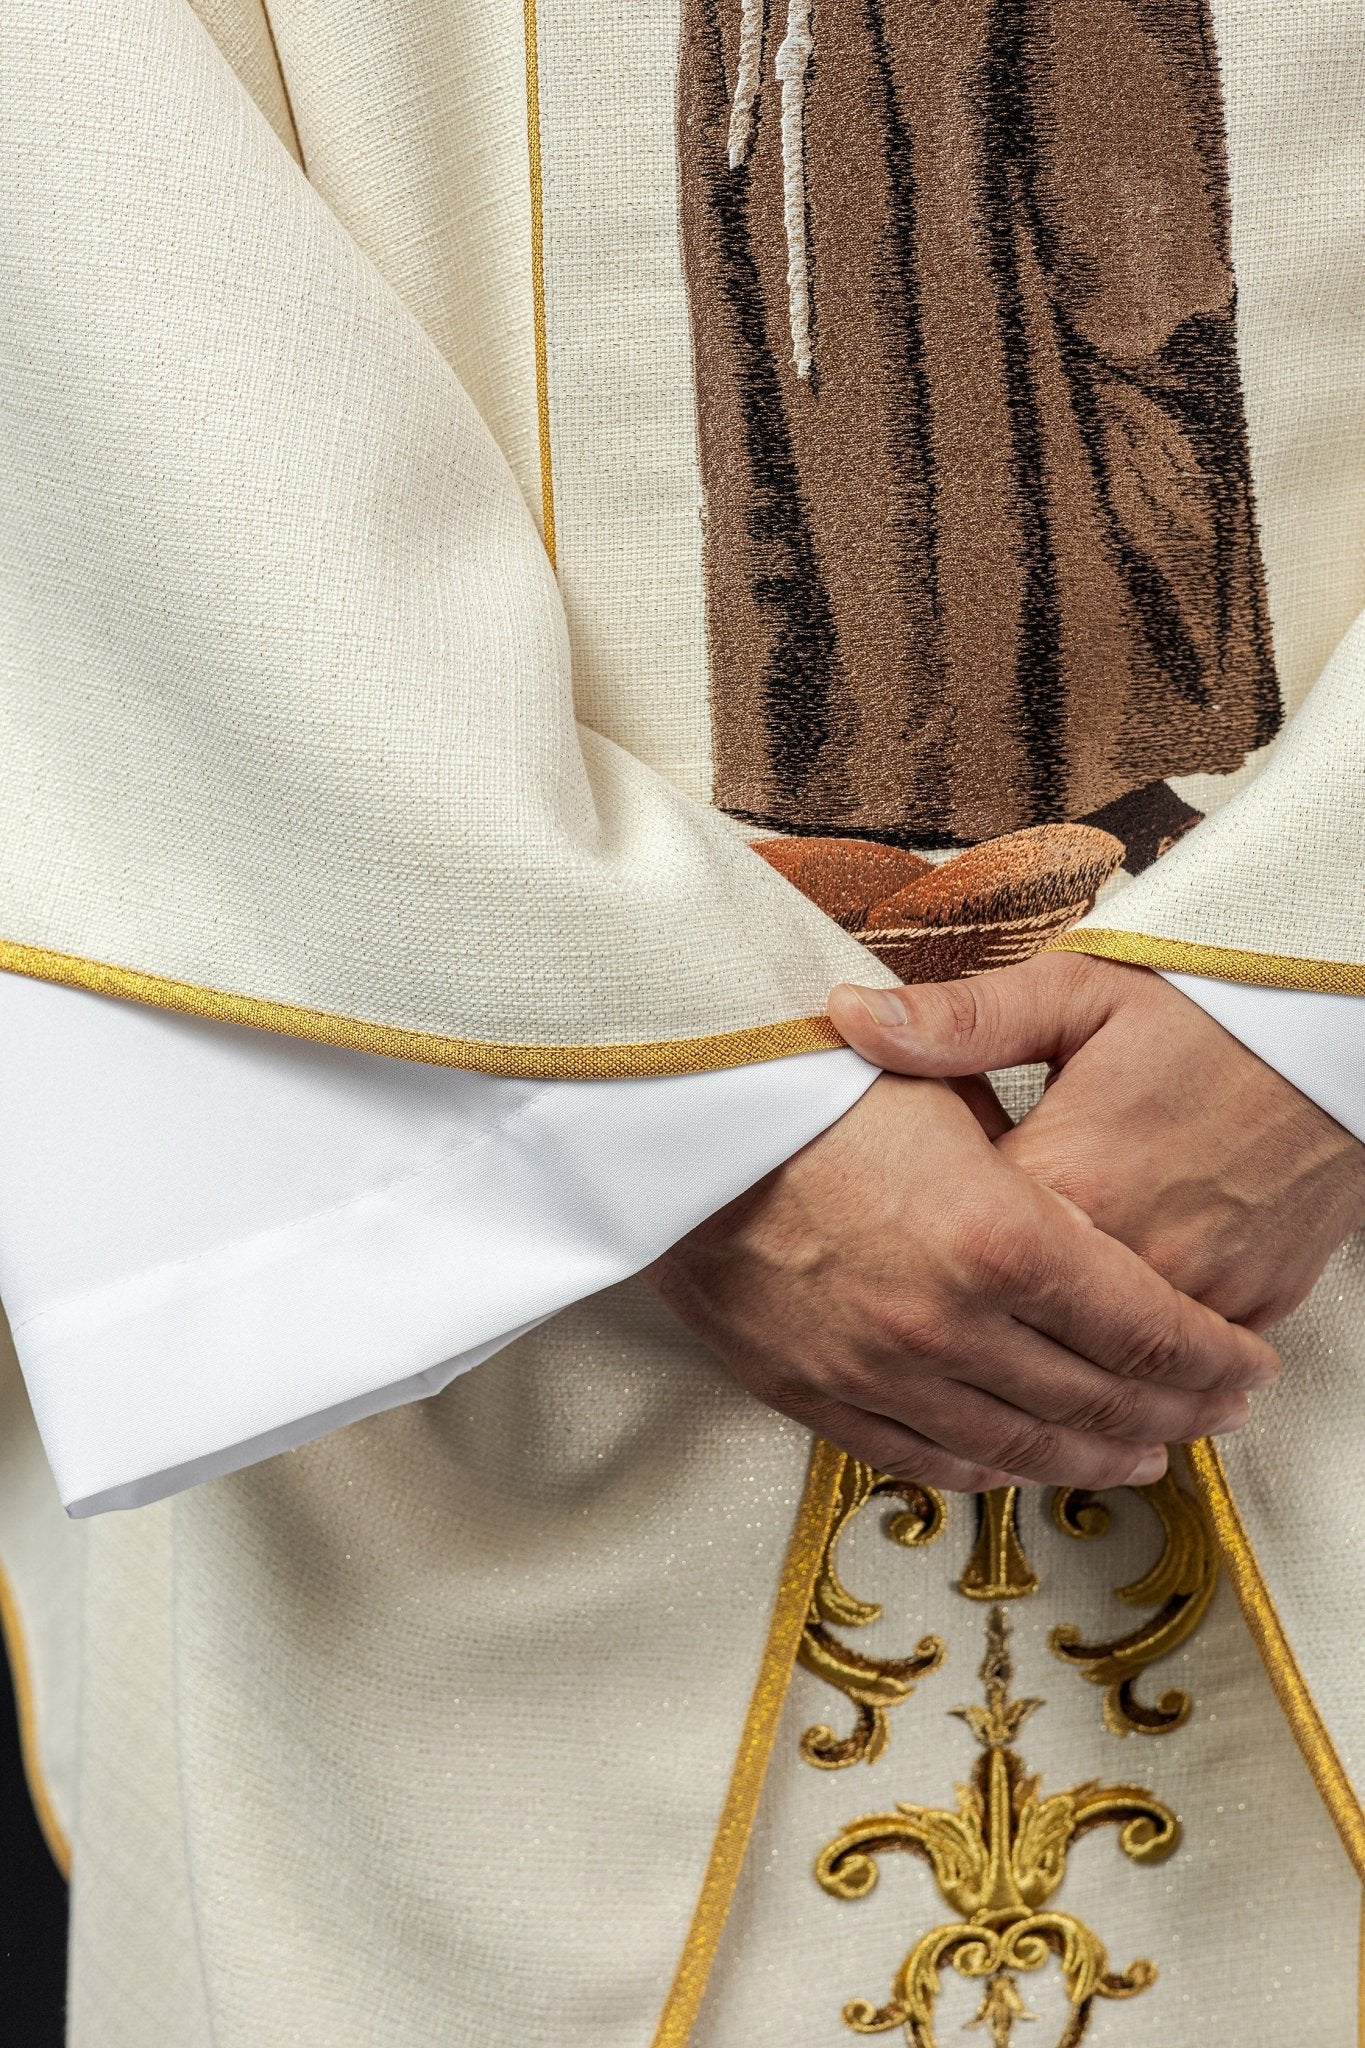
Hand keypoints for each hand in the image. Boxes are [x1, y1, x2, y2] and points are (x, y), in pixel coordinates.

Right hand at [644, 1071, 1277, 1493]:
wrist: (671, 1114)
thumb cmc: (810, 1079)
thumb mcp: (942, 1079)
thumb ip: (1027, 1147)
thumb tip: (1083, 1200)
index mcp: (998, 1237)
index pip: (1144, 1329)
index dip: (1212, 1358)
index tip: (1248, 1365)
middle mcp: (947, 1323)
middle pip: (1095, 1400)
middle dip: (1174, 1413)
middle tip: (1214, 1414)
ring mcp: (876, 1369)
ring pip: (1018, 1447)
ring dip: (1093, 1457)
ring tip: (1140, 1454)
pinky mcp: (811, 1390)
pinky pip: (920, 1457)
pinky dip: (987, 1471)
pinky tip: (1019, 1469)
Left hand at [828, 955, 1364, 1328]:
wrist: (1336, 1032)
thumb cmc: (1205, 1006)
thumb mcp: (1074, 992)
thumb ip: (959, 1019)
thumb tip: (850, 1016)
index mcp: (1069, 1178)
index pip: (957, 1252)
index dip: (915, 1247)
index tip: (885, 1235)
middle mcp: (1134, 1252)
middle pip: (1021, 1332)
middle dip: (968, 1323)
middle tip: (919, 1310)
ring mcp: (1200, 1290)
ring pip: (1099, 1367)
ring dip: (1050, 1365)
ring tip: (998, 1350)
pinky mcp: (1253, 1305)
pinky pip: (1175, 1367)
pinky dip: (1133, 1367)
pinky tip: (1093, 1359)